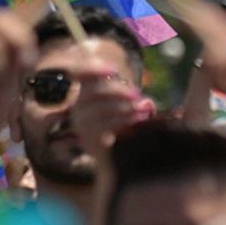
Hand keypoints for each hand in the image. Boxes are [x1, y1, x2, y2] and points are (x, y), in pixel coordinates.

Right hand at [70, 45, 154, 162]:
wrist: (120, 157)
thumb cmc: (127, 125)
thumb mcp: (133, 109)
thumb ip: (140, 102)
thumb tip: (147, 103)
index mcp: (86, 92)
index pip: (78, 73)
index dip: (92, 68)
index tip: (114, 70)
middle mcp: (79, 108)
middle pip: (91, 91)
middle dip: (116, 90)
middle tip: (137, 94)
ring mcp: (82, 125)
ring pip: (98, 109)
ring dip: (123, 107)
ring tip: (141, 110)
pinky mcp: (89, 141)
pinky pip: (103, 127)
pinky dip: (123, 121)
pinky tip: (138, 120)